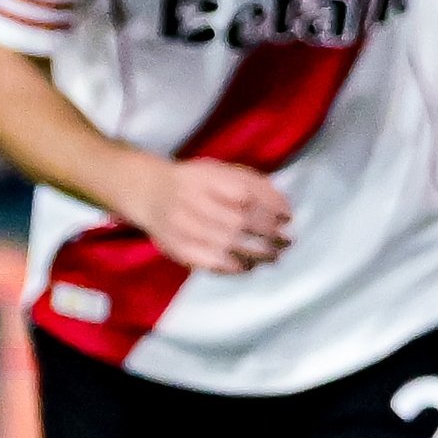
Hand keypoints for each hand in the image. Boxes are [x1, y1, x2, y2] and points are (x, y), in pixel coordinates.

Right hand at [132, 157, 294, 274]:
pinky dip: (234, 267)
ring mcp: (182, 226)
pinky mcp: (176, 247)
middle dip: (269, 235)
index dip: (271, 209)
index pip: (245, 195)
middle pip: (238, 222)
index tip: (287, 218)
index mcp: (206, 178)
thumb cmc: (197, 182)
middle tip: (286, 242)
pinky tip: (248, 266)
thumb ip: (255, 184)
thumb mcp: (223, 171)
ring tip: (274, 256)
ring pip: (226, 245)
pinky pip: (209, 262)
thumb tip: (285, 209)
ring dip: (257, 254)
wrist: (149, 192)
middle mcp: (192, 201)